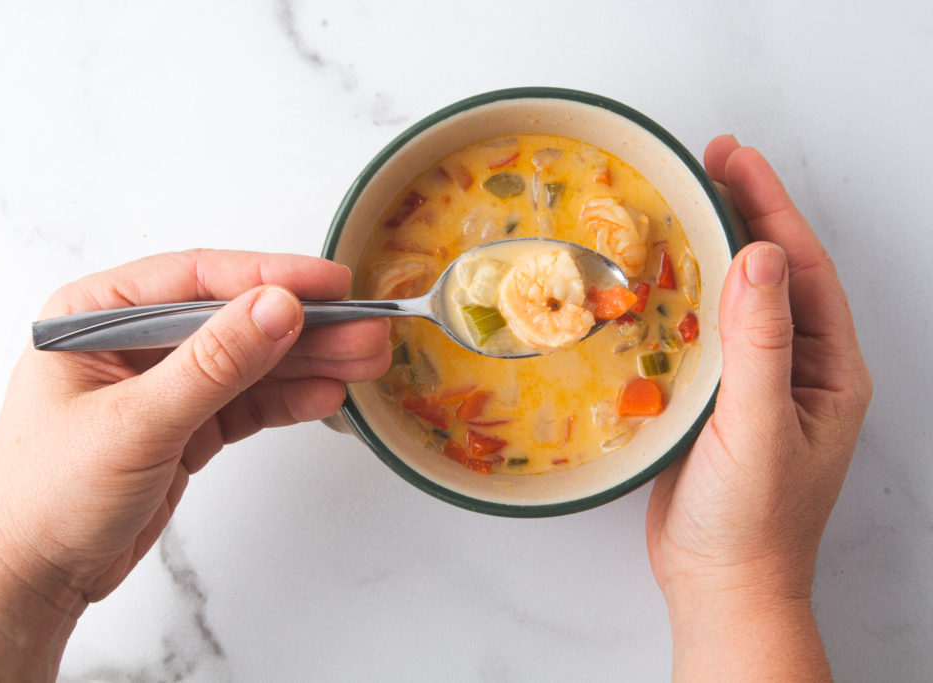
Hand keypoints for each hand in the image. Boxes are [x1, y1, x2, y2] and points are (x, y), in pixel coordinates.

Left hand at [0, 249, 390, 679]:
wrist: (28, 580)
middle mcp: (131, 341)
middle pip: (233, 318)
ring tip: (365, 359)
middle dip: (303, 324)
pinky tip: (326, 395)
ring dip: (307, 361)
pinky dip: (286, 399)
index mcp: (96, 315)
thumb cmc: (46, 497)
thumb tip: (278, 308)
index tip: (330, 282)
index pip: (196, 278)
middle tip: (364, 327)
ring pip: (248, 361)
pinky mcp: (184, 425)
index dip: (269, 276)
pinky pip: (245, 402)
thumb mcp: (137, 422)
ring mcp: (162, 384)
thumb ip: (214, 363)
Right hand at [645, 137, 871, 678]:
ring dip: (707, 250)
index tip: (733, 158)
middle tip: (703, 161)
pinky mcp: (711, 400)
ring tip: (677, 203)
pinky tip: (651, 279)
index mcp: (825, 368)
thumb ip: (759, 342)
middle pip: (769, 272)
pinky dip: (676, 298)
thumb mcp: (759, 426)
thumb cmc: (752, 519)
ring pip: (731, 299)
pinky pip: (698, 333)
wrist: (719, 584)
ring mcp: (752, 382)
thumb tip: (759, 254)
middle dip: (741, 213)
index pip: (800, 268)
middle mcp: (794, 367)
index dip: (770, 207)